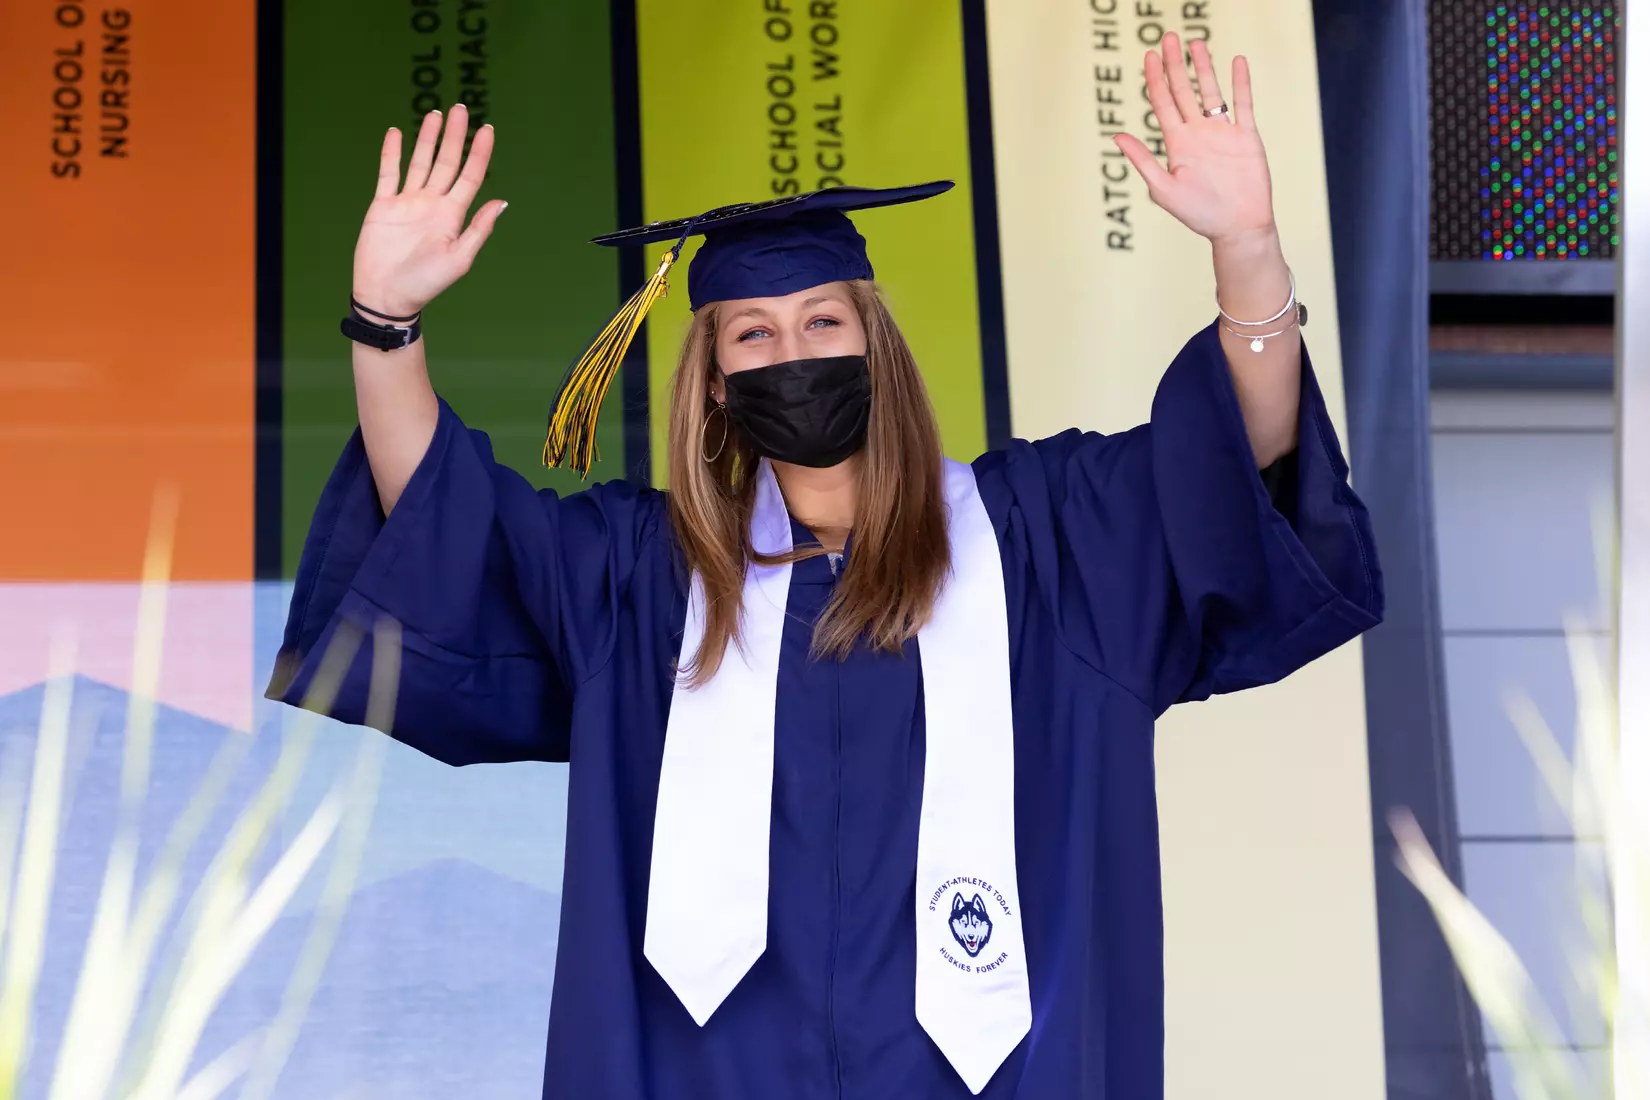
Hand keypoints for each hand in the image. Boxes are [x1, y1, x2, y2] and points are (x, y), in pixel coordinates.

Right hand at [352, 103, 505, 317]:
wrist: (387, 296)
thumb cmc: (425, 283)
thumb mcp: (459, 258)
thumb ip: (479, 229)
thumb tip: (501, 201)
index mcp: (452, 215)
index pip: (470, 176)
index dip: (479, 153)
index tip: (487, 129)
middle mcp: (432, 204)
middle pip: (446, 162)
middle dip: (455, 136)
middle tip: (462, 108)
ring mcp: (407, 203)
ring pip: (419, 162)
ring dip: (427, 138)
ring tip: (436, 114)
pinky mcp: (383, 206)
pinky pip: (388, 173)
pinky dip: (392, 153)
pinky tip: (397, 132)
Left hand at [1114, 35, 1275, 248]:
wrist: (1237, 227)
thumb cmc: (1199, 214)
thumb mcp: (1164, 189)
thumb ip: (1143, 161)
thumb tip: (1117, 136)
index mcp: (1176, 144)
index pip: (1162, 103)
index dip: (1154, 78)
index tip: (1149, 55)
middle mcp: (1197, 133)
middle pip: (1183, 90)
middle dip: (1175, 64)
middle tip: (1168, 37)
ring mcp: (1222, 133)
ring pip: (1211, 91)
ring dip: (1203, 67)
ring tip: (1195, 43)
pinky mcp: (1245, 137)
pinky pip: (1243, 104)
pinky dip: (1240, 83)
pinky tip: (1236, 61)